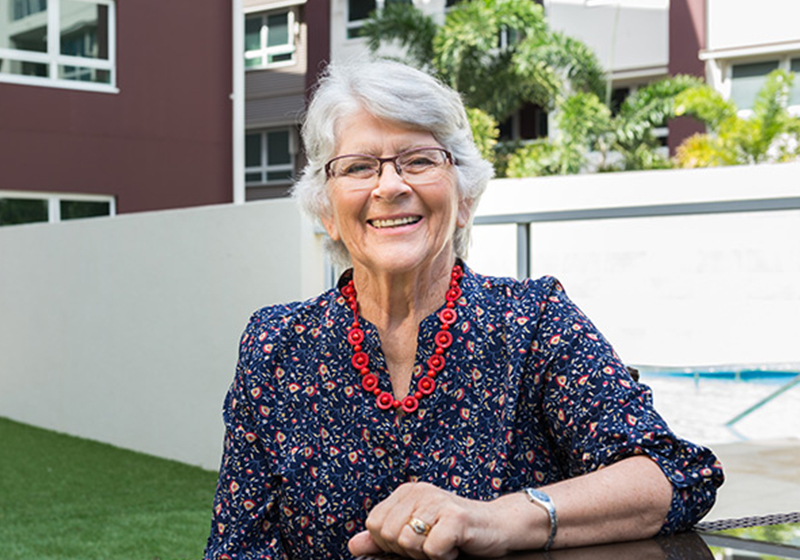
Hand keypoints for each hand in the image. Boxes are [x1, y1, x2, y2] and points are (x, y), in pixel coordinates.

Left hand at [348, 482, 530, 559]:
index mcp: (406, 492)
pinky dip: (444, 556)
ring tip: (445, 543)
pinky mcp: (455, 517)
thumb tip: (353, 545)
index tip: (415, 541)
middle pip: (389, 535)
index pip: (374, 525)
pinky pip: (432, 549)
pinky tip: (456, 546)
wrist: (497, 527)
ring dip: (427, 554)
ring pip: (407, 543)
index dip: (390, 543)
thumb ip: (383, 539)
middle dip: (409, 551)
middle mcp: (419, 491)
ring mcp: (437, 502)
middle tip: (432, 543)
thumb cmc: (454, 532)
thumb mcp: (415, 534)